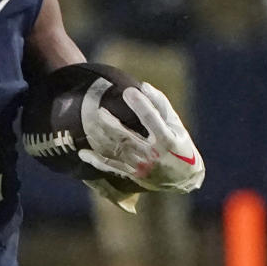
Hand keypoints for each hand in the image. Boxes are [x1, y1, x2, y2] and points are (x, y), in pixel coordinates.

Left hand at [79, 82, 204, 192]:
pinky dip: (96, 161)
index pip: (152, 119)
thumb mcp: (177, 126)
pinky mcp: (132, 175)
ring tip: (88, 123)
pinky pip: (111, 167)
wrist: (184, 179)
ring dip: (99, 138)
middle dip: (111, 124)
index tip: (128, 91)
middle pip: (127, 137)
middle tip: (99, 110)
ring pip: (115, 150)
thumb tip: (143, 86)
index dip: (140, 105)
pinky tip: (83, 153)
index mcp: (167, 140)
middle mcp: (153, 154)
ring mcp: (141, 166)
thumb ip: (161, 105)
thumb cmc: (180, 145)